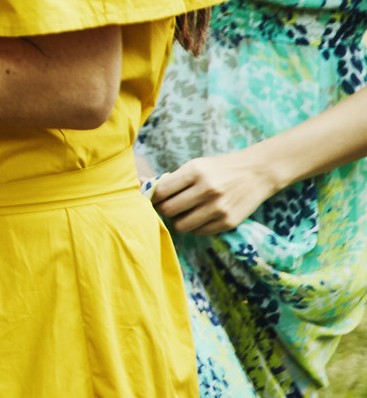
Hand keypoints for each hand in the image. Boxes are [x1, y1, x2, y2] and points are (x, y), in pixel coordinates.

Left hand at [152, 149, 282, 234]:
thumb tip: (140, 184)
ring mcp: (219, 207)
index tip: (155, 198)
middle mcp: (207, 189)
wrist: (257, 172)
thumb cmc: (219, 168)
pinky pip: (200, 232)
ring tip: (184, 213)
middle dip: (165, 210)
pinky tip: (201, 217)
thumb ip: (171, 179)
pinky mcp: (229, 221)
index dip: (154, 197)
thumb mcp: (195, 165)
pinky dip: (196, 227)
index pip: (161, 191)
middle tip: (169, 207)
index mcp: (195, 171)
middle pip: (169, 210)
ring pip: (182, 225)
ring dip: (179, 221)